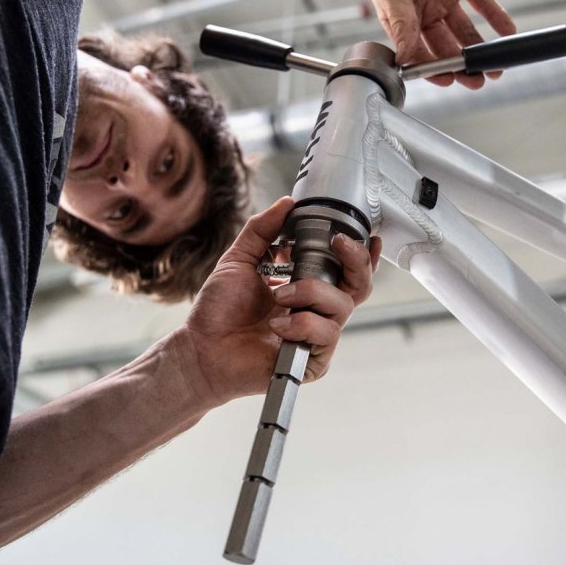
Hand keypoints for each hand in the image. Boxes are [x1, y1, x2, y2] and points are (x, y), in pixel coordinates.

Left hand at [180, 197, 379, 406]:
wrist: (201, 348)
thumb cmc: (218, 311)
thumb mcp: (239, 260)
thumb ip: (262, 230)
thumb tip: (286, 203)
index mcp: (305, 287)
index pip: (345, 271)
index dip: (362, 255)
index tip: (363, 235)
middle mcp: (316, 310)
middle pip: (359, 286)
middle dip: (356, 261)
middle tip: (337, 244)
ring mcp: (316, 336)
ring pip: (342, 306)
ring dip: (311, 293)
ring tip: (278, 296)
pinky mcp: (312, 361)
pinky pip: (326, 334)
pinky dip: (302, 324)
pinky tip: (277, 326)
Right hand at [347, 0, 515, 87]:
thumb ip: (401, 25)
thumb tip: (404, 57)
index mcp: (403, 21)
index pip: (421, 53)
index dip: (436, 69)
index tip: (450, 81)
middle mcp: (425, 13)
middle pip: (447, 47)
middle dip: (462, 66)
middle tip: (477, 81)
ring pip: (466, 30)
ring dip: (480, 49)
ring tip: (495, 67)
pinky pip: (482, 2)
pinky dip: (496, 17)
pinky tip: (507, 32)